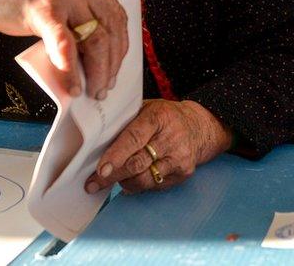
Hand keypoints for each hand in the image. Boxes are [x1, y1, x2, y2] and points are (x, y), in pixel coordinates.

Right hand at [0, 0, 126, 98]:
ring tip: (90, 89)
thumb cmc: (24, 1)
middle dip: (110, 65)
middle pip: (110, 29)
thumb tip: (101, 63)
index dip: (120, 49)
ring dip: (96, 70)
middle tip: (103, 87)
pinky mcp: (44, 8)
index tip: (115, 71)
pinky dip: (71, 68)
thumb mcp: (62, 3)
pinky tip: (72, 85)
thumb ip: (81, 22)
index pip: (117, 17)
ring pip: (94, 37)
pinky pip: (65, 42)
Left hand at [85, 99, 232, 193]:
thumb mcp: (147, 108)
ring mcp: (179, 158)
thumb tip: (96, 140)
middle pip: (137, 163)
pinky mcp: (183, 173)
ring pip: (145, 179)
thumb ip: (127, 122)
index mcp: (158, 117)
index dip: (116, 155)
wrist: (200, 126)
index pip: (134, 138)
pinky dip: (139, 185)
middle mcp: (171, 138)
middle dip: (113, 176)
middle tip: (93, 183)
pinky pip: (155, 186)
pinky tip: (130, 181)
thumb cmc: (165, 117)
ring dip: (124, 182)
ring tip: (112, 179)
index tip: (101, 170)